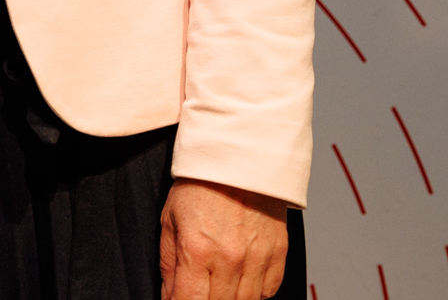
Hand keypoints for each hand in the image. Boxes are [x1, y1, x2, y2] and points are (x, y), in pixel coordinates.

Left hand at [160, 178, 289, 299]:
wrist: (239, 161)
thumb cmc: (201, 186)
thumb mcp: (170, 221)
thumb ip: (168, 264)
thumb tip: (168, 295)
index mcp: (198, 250)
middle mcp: (230, 259)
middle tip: (197, 290)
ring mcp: (258, 259)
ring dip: (228, 298)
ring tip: (217, 284)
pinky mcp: (278, 255)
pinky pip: (268, 291)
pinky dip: (253, 292)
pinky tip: (239, 280)